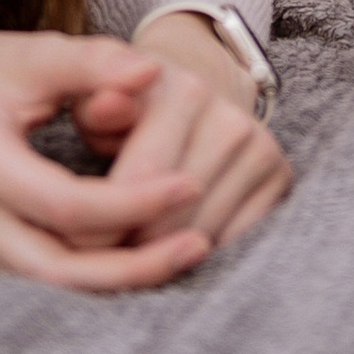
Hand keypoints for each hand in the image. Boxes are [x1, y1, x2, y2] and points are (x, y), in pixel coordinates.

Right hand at [0, 26, 291, 290]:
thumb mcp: (34, 54)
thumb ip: (93, 61)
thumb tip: (153, 71)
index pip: (67, 206)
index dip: (134, 201)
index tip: (191, 181)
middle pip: (59, 270)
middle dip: (134, 265)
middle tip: (200, 244)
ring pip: (55, 288)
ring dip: (122, 279)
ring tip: (189, 253)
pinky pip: (49, 282)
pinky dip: (100, 277)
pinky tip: (152, 256)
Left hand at [106, 9, 294, 252]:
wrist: (195, 94)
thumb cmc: (130, 106)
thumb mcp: (100, 97)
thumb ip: (94, 103)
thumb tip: (103, 104)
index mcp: (184, 93)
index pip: (136, 183)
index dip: (96, 224)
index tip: (71, 243)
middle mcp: (232, 119)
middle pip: (171, 217)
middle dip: (128, 248)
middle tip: (99, 261)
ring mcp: (262, 148)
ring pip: (202, 236)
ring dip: (162, 257)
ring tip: (131, 257)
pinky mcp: (282, 177)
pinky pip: (235, 242)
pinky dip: (199, 255)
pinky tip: (172, 249)